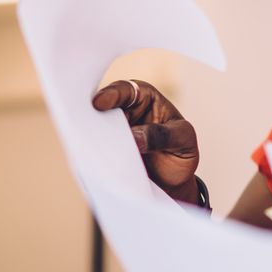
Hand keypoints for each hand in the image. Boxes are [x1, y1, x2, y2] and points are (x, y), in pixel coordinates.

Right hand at [92, 79, 199, 202]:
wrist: (173, 181)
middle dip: (93, 115)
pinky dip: (91, 153)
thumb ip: (161, 135)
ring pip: (93, 128)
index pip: (127, 90)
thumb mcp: (182, 139)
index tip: (99, 104)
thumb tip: (134, 137)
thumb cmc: (181, 152)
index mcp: (145, 97)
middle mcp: (124, 111)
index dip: (112, 94)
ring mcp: (111, 131)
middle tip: (88, 127)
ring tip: (91, 147)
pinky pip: (93, 149)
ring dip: (90, 136)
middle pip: (102, 107)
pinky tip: (91, 160)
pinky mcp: (103, 150)